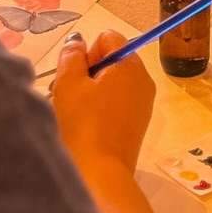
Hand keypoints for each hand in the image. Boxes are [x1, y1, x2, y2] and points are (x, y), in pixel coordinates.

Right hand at [52, 32, 154, 172]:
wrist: (99, 174)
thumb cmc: (82, 124)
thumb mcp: (69, 83)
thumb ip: (71, 55)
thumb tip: (77, 42)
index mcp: (130, 65)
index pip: (108, 38)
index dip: (87, 53)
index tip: (76, 76)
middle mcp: (143, 81)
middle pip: (111, 61)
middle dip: (87, 73)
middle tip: (68, 95)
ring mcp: (142, 104)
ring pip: (112, 84)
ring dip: (90, 92)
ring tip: (73, 113)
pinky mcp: (137, 125)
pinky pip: (116, 104)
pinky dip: (99, 108)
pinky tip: (84, 126)